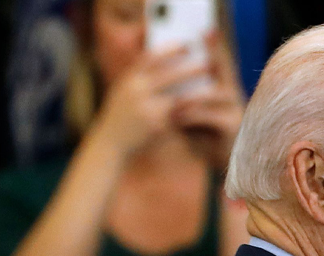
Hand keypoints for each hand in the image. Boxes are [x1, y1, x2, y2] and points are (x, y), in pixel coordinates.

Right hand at [90, 46, 210, 157]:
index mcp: (129, 78)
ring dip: (197, 91)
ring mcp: (145, 107)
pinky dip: (192, 110)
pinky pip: (178, 115)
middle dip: (189, 68)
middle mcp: (136, 89)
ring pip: (178, 96)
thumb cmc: (121, 116)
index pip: (150, 57)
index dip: (169, 49)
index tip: (186, 44)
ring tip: (214, 87)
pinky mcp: (155, 124)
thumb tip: (166, 67)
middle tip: (208, 63)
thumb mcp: (125, 93)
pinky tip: (206, 108)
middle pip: (168, 74)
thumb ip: (142, 80)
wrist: (109, 143)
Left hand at [174, 31, 246, 170]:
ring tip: (173, 99)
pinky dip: (191, 115)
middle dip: (213, 57)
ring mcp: (236, 112)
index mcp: (226, 93)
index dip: (216, 48)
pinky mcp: (232, 128)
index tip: (206, 31)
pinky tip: (176, 118)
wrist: (221, 170)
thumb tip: (165, 83)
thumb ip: (184, 100)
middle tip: (196, 48)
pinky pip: (210, 116)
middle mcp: (235, 98)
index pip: (222, 65)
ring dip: (191, 95)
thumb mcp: (192, 117)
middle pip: (225, 71)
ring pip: (215, 94)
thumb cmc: (205, 141)